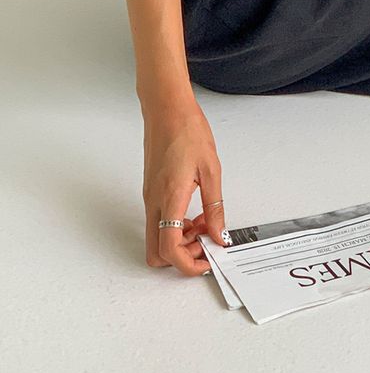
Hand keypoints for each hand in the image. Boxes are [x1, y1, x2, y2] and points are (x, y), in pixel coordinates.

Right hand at [142, 96, 229, 276]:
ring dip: (180, 241)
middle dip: (181, 257)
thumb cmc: (187, 130)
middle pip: (156, 252)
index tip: (207, 260)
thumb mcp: (211, 170)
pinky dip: (176, 226)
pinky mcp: (151, 192)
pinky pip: (158, 222)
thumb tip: (218, 233)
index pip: (169, 248)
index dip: (187, 264)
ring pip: (156, 238)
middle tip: (205, 244)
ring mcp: (149, 198)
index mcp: (170, 198)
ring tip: (204, 224)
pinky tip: (195, 213)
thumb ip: (214, 207)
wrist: (166, 109)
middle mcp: (154, 202)